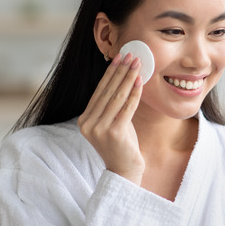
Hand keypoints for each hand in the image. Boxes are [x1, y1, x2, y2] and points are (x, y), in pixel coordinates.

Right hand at [78, 53, 144, 184]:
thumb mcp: (113, 122)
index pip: (99, 91)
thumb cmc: (122, 145)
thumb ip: (113, 104)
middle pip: (107, 91)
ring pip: (116, 97)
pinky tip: (140, 81)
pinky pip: (126, 108)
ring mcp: (99, 129)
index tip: (119, 57)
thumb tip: (123, 76)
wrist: (125, 171)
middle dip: (120, 70)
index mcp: (84, 120)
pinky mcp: (114, 133)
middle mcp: (88, 123)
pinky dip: (134, 93)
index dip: (110, 72)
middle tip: (130, 54)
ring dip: (128, 77)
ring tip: (137, 63)